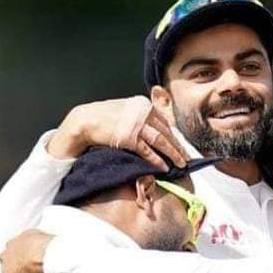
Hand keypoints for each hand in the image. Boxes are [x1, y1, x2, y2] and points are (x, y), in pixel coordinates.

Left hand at [0, 229, 53, 272]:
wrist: (44, 254)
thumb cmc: (50, 246)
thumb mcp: (49, 240)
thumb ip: (46, 248)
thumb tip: (56, 254)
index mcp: (18, 242)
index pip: (20, 255)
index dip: (30, 265)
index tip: (39, 270)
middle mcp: (9, 253)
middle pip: (16, 269)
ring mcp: (6, 268)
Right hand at [48, 96, 189, 171]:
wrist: (85, 119)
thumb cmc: (103, 115)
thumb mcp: (126, 108)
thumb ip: (140, 114)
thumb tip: (154, 126)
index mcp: (144, 105)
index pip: (165, 122)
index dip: (175, 135)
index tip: (182, 145)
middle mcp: (143, 113)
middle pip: (166, 132)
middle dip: (178, 146)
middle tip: (187, 157)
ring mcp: (137, 126)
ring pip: (161, 141)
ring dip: (173, 153)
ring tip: (181, 163)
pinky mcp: (129, 138)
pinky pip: (147, 151)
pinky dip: (157, 159)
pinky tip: (165, 167)